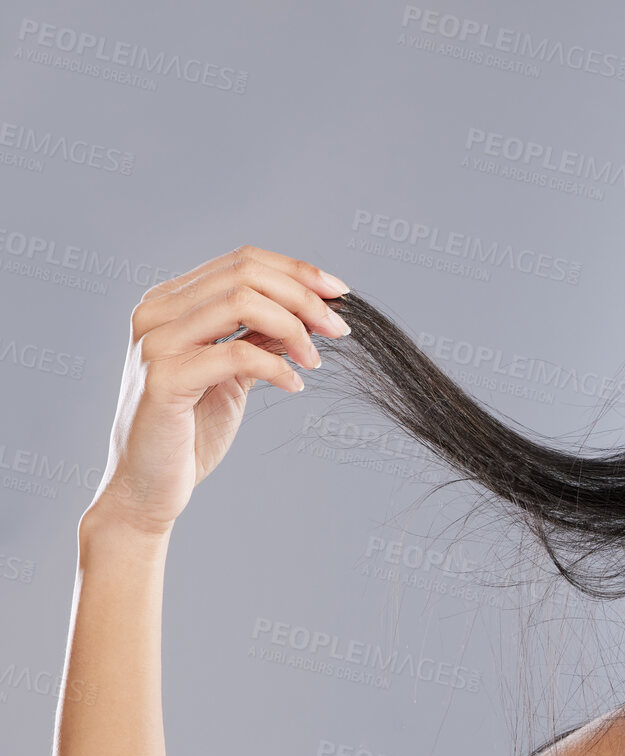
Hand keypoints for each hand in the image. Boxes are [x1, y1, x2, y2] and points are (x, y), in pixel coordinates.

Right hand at [85, 245, 352, 535]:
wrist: (148, 486)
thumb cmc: (190, 431)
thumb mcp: (233, 373)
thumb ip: (259, 337)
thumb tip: (309, 311)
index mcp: (169, 302)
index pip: (242, 262)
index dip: (297, 272)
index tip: (339, 294)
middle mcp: (156, 313)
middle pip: (245, 275)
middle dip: (304, 297)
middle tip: (339, 329)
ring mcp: (155, 343)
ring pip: (241, 303)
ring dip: (293, 327)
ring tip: (314, 360)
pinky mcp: (163, 379)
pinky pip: (237, 354)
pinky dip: (277, 366)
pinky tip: (294, 386)